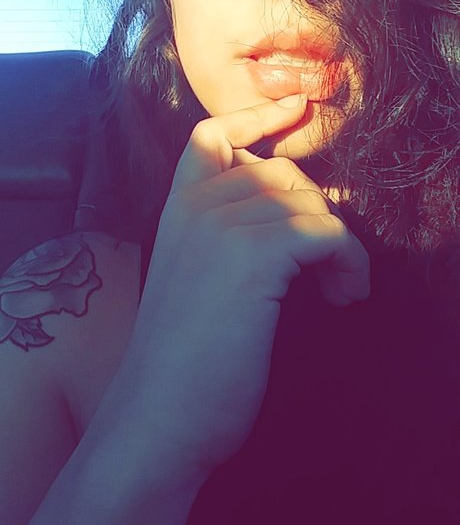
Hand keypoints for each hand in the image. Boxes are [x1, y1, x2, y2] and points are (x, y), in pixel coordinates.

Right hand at [119, 96, 369, 481]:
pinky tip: (344, 296)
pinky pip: (328, 234)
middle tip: (327, 264)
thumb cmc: (184, 357)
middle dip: (315, 212)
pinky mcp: (255, 255)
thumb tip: (294, 209)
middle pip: (282, 173)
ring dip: (339, 247)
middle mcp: (198, 205)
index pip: (212, 135)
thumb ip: (227, 234)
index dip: (255, 117)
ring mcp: (224, 225)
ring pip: (311, 205)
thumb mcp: (197, 277)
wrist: (160, 414)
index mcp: (177, 207)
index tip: (295, 110)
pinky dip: (349, 263)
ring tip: (338, 289)